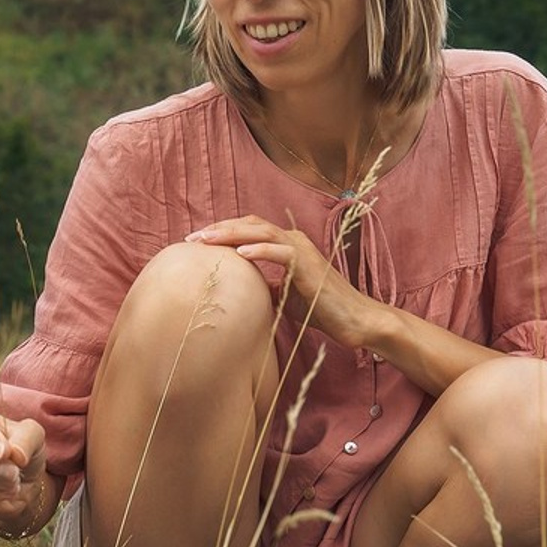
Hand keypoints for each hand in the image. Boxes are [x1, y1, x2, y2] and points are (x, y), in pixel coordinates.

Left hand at [186, 215, 374, 349]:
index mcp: (287, 246)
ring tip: (205, 239)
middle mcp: (294, 241)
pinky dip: (260, 249)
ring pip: (262, 231)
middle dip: (218, 229)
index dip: (222, 231)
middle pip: (250, 224)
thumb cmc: (322, 310)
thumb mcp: (284, 296)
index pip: (249, 229)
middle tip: (190, 238)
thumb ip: (265, 287)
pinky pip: (281, 252)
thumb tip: (240, 291)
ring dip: (231, 233)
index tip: (195, 242)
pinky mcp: (309, 266)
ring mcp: (302, 250)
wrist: (356, 321)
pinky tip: (239, 253)